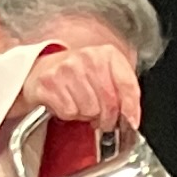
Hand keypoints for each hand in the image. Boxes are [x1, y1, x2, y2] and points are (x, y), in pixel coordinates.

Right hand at [24, 44, 141, 135]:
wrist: (44, 68)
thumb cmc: (80, 74)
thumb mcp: (106, 75)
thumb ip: (124, 92)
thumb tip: (132, 119)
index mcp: (107, 54)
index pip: (127, 85)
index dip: (131, 108)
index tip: (131, 122)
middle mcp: (88, 57)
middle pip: (109, 103)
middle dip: (107, 117)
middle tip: (101, 116)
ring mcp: (67, 68)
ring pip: (89, 110)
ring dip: (86, 114)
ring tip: (80, 103)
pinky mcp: (49, 82)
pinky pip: (69, 112)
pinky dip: (69, 113)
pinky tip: (67, 102)